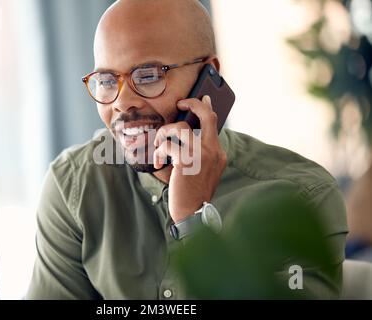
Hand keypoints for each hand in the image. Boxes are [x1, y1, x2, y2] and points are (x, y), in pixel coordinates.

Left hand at [153, 95, 226, 222]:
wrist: (194, 213)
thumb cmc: (193, 192)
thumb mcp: (202, 170)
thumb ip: (198, 153)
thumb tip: (182, 135)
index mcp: (218, 153)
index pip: (214, 122)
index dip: (204, 107)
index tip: (198, 99)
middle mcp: (213, 151)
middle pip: (206, 115)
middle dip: (192, 104)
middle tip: (181, 104)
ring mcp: (201, 155)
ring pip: (180, 128)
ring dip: (164, 133)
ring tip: (159, 145)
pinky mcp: (187, 162)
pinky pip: (167, 146)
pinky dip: (159, 152)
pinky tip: (159, 163)